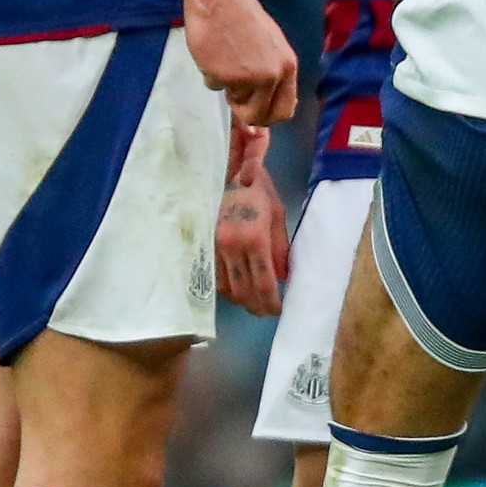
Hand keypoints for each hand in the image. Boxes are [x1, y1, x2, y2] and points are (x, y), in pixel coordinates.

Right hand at [184, 0, 298, 127]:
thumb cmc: (241, 17)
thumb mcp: (270, 46)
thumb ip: (272, 73)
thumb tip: (266, 105)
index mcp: (288, 66)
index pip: (285, 109)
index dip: (269, 116)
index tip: (257, 116)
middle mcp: (273, 75)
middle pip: (260, 115)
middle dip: (245, 114)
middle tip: (234, 100)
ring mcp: (249, 77)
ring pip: (234, 99)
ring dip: (226, 86)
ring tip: (223, 58)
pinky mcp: (224, 76)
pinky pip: (214, 86)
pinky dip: (210, 74)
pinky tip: (212, 52)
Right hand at [215, 130, 288, 315]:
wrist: (225, 175)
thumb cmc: (257, 193)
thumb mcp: (278, 216)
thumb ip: (281, 248)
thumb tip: (283, 278)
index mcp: (254, 237)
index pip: (264, 281)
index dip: (272, 301)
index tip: (279, 309)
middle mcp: (231, 246)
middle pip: (243, 291)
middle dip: (256, 306)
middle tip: (267, 311)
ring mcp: (212, 247)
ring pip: (226, 288)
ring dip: (241, 300)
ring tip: (254, 303)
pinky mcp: (202, 246)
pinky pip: (213, 277)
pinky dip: (226, 289)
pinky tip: (237, 290)